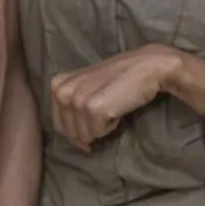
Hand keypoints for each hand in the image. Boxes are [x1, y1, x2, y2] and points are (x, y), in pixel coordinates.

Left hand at [50, 45, 180, 150]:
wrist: (146, 67)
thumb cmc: (119, 78)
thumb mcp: (86, 86)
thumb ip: (73, 104)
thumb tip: (74, 138)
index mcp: (57, 84)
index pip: (58, 124)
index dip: (75, 132)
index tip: (91, 128)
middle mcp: (63, 91)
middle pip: (69, 132)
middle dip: (87, 133)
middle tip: (105, 116)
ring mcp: (77, 100)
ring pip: (83, 135)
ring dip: (100, 128)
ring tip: (112, 108)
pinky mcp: (93, 109)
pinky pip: (98, 133)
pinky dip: (110, 127)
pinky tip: (117, 110)